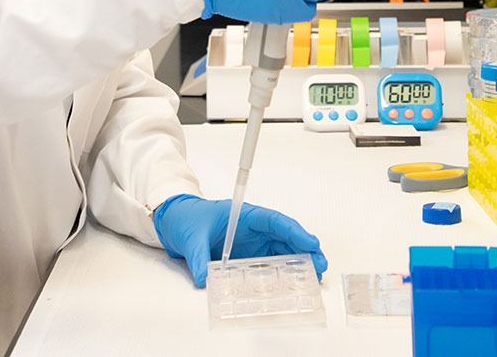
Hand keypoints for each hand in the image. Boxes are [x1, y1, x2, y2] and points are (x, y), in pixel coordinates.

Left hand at [152, 195, 326, 286]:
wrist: (176, 222)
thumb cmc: (187, 219)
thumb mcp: (191, 237)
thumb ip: (198, 257)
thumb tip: (204, 279)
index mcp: (243, 215)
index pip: (274, 221)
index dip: (294, 231)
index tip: (310, 242)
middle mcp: (253, 228)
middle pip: (285, 236)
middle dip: (305, 248)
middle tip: (320, 263)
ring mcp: (252, 242)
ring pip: (282, 249)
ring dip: (300, 260)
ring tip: (316, 274)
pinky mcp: (248, 255)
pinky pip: (271, 262)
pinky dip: (286, 270)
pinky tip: (296, 280)